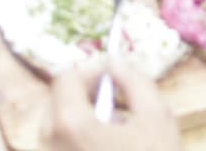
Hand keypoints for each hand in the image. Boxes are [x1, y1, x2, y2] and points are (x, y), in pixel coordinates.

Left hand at [46, 62, 180, 150]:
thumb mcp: (157, 119)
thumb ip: (135, 81)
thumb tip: (115, 63)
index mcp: (70, 124)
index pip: (65, 78)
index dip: (90, 70)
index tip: (114, 76)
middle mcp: (48, 144)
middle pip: (58, 104)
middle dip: (86, 97)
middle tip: (119, 106)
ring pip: (58, 130)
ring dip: (84, 123)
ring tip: (118, 137)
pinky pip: (61, 150)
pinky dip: (79, 145)